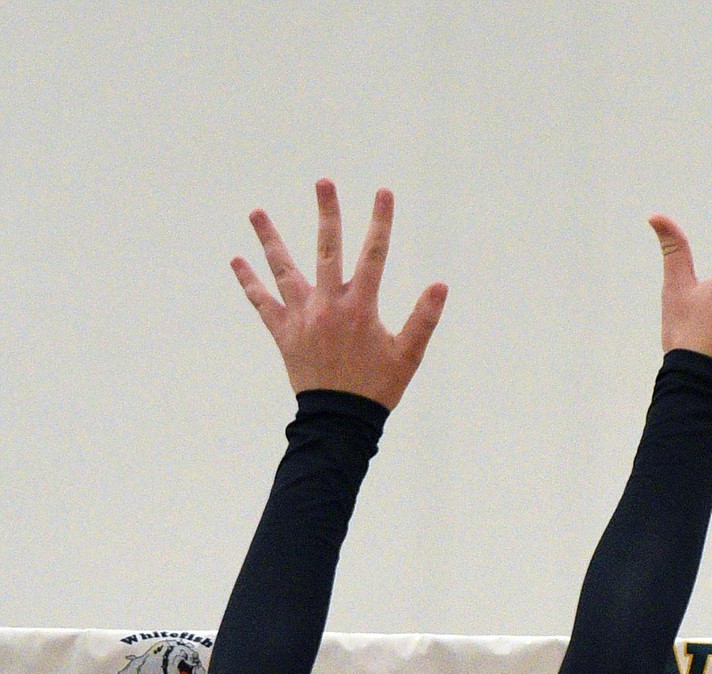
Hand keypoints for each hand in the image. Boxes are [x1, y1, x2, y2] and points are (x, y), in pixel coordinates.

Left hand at [231, 179, 447, 410]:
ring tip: (257, 212)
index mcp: (360, 307)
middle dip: (327, 213)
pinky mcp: (284, 333)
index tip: (383, 192)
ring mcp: (303, 317)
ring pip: (284, 269)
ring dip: (270, 239)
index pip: (374, 254)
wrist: (340, 421)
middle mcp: (328, 304)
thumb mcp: (408, 355)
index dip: (380, 222)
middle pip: (327, 249)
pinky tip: (236, 261)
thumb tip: (441, 285)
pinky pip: (262, 303)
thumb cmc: (377, 388)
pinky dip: (249, 283)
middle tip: (323, 182)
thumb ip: (424, 319)